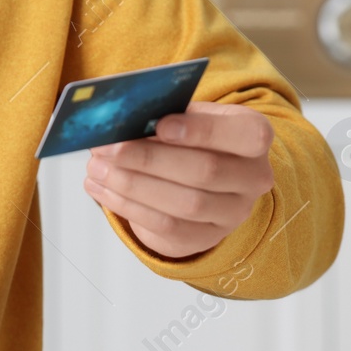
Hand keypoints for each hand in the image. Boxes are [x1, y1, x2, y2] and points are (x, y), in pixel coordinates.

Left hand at [82, 101, 274, 260]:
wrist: (202, 172)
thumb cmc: (189, 135)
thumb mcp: (186, 113)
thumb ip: (163, 112)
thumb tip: (119, 118)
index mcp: (254, 136)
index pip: (246, 135)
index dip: (203, 131)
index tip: (161, 125)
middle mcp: (253, 178)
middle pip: (205, 172)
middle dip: (149, 159)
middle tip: (108, 148)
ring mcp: (233, 213)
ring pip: (185, 204)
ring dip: (133, 185)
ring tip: (97, 168)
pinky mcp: (206, 238)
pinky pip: (167, 228)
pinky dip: (129, 208)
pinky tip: (103, 190)